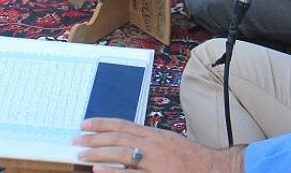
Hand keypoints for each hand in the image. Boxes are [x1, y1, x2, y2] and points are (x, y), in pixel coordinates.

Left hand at [73, 118, 243, 172]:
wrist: (215, 168)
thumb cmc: (192, 158)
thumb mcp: (168, 142)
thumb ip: (147, 141)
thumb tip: (125, 141)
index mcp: (154, 134)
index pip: (123, 125)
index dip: (102, 123)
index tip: (85, 124)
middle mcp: (153, 144)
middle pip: (118, 138)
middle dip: (94, 138)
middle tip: (76, 140)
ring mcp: (155, 161)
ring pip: (122, 153)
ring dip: (99, 153)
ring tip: (81, 154)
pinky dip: (115, 172)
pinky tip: (100, 171)